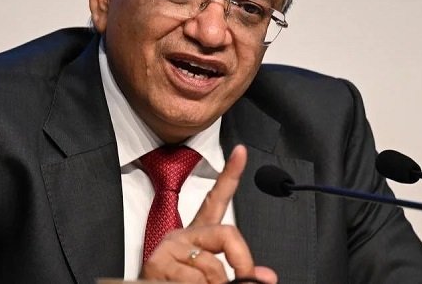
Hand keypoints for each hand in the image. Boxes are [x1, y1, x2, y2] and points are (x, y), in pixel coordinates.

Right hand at [140, 145, 277, 283]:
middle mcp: (181, 235)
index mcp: (197, 235)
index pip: (215, 200)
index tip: (241, 151)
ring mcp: (168, 246)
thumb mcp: (214, 279)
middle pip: (226, 233)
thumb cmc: (180, 283)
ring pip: (213, 265)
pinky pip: (194, 279)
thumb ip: (238, 269)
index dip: (230, 174)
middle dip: (241, 261)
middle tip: (243, 280)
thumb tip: (266, 276)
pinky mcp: (156, 262)